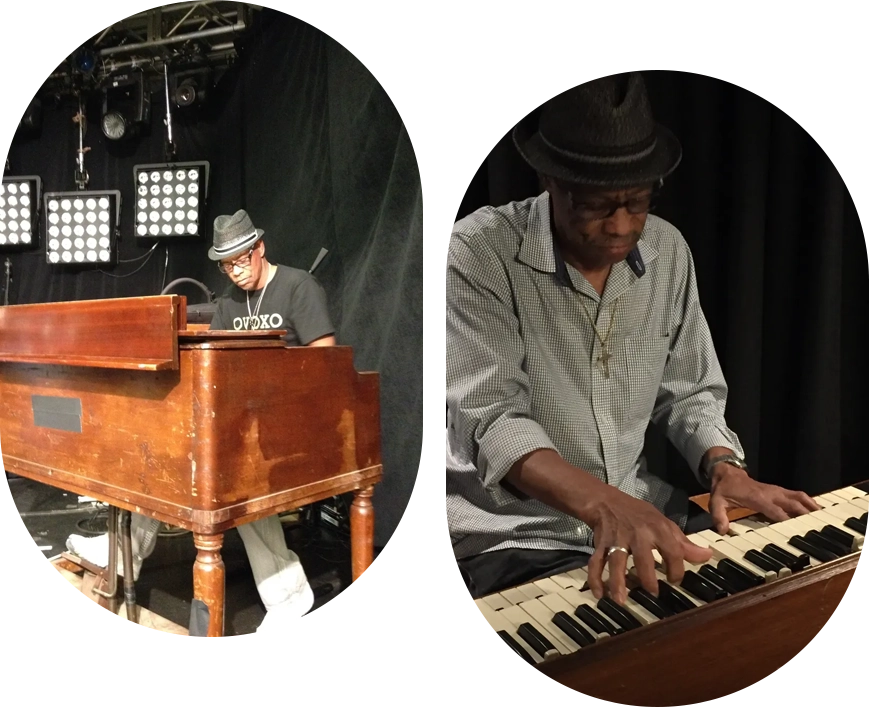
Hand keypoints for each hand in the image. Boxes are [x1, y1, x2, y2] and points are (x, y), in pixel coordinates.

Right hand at [585, 486, 712, 604]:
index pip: (672, 551)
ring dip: (617, 582)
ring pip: (616, 561)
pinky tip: (598, 594)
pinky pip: (596, 562)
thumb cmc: (639, 515)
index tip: (674, 580)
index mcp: (657, 529)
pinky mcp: (600, 544)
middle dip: (647, 578)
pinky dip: (595, 578)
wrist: (606, 501)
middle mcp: (637, 534)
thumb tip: (707, 555)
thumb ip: (684, 543)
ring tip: (620, 601)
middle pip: (643, 558)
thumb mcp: (663, 524)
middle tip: (653, 593)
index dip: (677, 569)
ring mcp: (617, 540)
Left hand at [708, 465, 820, 533]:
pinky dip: (809, 502)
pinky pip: (798, 495)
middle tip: (818, 527)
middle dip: (806, 515)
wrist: (727, 473)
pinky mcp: (780, 491)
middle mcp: (771, 493)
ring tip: (824, 519)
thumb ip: (718, 516)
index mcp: (757, 498)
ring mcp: (777, 491)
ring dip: (812, 506)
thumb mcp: (716, 502)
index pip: (775, 511)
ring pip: (799, 497)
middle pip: (793, 504)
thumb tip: (722, 531)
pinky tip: (817, 511)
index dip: (786, 520)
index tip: (798, 530)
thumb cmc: (724, 490)